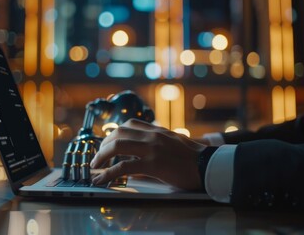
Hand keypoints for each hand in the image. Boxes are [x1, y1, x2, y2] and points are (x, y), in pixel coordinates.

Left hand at [90, 119, 206, 189]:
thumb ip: (159, 143)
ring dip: (101, 156)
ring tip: (95, 167)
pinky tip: (102, 179)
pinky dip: (108, 173)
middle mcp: (153, 136)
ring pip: (117, 146)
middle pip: (118, 133)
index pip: (130, 124)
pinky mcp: (153, 164)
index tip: (107, 143)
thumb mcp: (175, 143)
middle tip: (98, 157)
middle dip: (103, 145)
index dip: (115, 133)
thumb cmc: (195, 158)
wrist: (209, 165)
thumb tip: (144, 154)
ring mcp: (152, 149)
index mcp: (158, 131)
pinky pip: (124, 167)